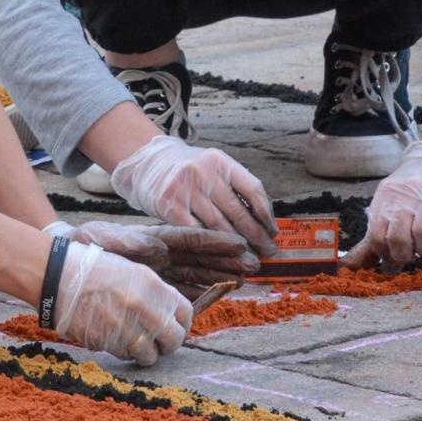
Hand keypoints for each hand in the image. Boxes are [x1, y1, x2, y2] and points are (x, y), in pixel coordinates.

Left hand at [46, 220, 259, 297]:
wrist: (67, 262)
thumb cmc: (86, 246)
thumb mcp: (103, 239)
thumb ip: (128, 242)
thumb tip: (156, 248)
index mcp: (154, 238)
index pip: (190, 239)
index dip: (215, 241)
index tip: (239, 242)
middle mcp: (162, 255)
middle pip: (201, 257)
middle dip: (227, 260)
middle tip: (255, 264)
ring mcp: (161, 272)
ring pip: (197, 273)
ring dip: (221, 275)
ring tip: (246, 277)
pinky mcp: (155, 288)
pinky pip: (184, 291)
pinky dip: (203, 293)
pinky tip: (222, 293)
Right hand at [50, 241, 191, 365]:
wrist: (57, 276)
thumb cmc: (91, 268)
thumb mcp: (130, 270)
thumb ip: (153, 293)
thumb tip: (167, 315)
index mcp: (153, 286)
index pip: (185, 314)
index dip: (182, 324)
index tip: (174, 328)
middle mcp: (145, 309)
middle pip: (173, 340)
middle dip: (167, 344)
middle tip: (157, 341)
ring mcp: (127, 328)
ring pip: (150, 355)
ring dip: (144, 352)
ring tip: (132, 342)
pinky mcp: (108, 343)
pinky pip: (125, 356)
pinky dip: (122, 352)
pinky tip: (112, 338)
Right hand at [108, 135, 278, 257]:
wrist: (148, 162)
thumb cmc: (188, 170)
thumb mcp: (213, 167)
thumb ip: (235, 188)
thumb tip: (264, 222)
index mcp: (220, 161)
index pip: (253, 189)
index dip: (267, 215)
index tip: (273, 232)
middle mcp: (203, 172)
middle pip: (238, 211)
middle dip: (256, 236)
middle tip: (267, 253)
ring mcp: (184, 189)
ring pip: (218, 226)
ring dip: (237, 246)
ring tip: (249, 259)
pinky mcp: (168, 205)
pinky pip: (195, 232)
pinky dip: (210, 245)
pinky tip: (219, 255)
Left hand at [345, 141, 421, 266]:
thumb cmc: (414, 189)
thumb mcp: (391, 200)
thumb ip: (381, 227)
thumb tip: (369, 261)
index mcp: (385, 197)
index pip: (375, 234)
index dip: (384, 252)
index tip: (392, 257)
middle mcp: (404, 197)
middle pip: (398, 238)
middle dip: (404, 255)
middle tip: (410, 256)